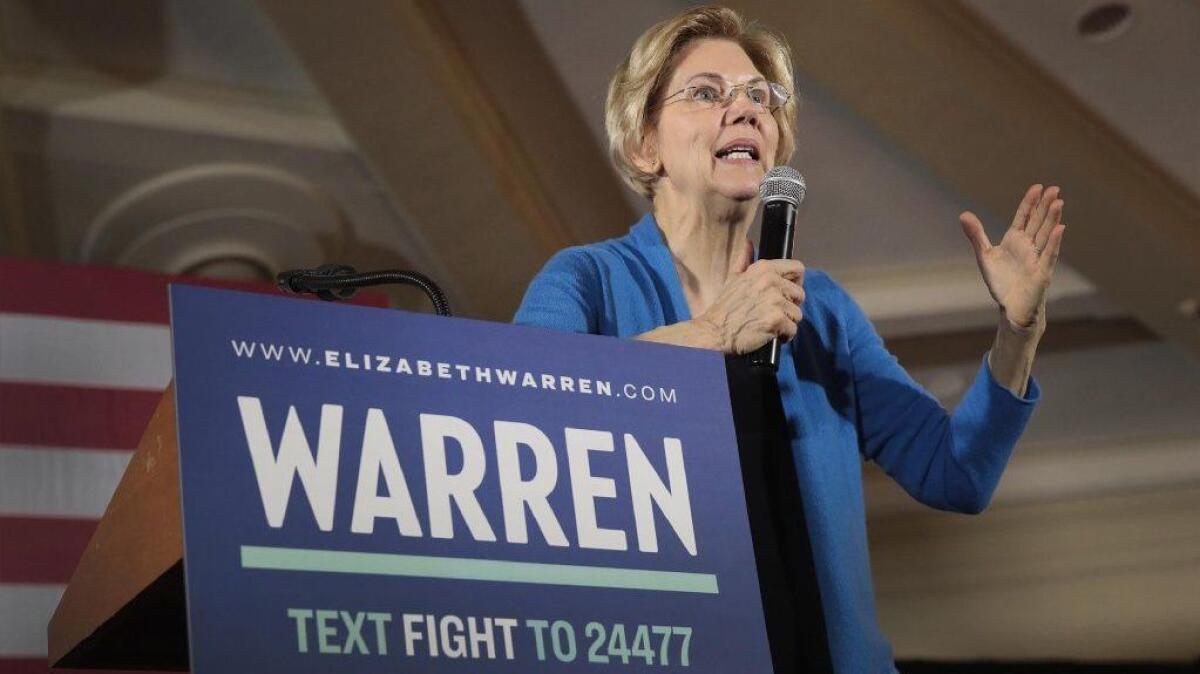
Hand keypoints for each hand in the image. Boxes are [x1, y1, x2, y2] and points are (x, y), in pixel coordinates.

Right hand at [695, 240, 805, 353]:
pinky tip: (771, 335)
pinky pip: (793, 329)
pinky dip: (784, 335)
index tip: (788, 293)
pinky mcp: (776, 319)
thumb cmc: (724, 306)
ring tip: (770, 325)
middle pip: (800, 294)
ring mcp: (775, 301)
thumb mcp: (733, 278)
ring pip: (797, 314)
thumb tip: (748, 242)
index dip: (796, 282)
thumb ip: (744, 260)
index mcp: (764, 269)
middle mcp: (772, 281)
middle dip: (790, 306)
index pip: (798, 268)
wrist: (715, 331)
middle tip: (774, 313)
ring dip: (786, 322)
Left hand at [959, 184, 1066, 333]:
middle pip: (1038, 222)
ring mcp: (1037, 258)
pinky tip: (1059, 229)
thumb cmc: (1001, 281)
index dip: (1030, 202)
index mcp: (1015, 240)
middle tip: (1055, 189)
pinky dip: (1054, 242)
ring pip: (1046, 235)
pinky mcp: (1042, 272)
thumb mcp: (984, 256)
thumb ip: (976, 235)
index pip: (1024, 217)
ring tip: (1059, 203)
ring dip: (1052, 220)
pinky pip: (1049, 255)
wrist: (1011, 306)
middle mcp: (1029, 246)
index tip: (1038, 187)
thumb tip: (963, 214)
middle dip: (1046, 206)